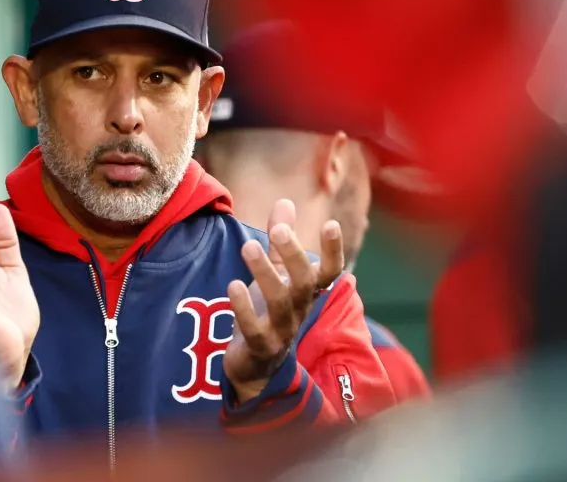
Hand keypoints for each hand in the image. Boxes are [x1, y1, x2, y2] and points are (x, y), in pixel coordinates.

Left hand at [223, 199, 343, 401]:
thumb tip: (285, 202)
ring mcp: (281, 331)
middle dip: (293, 254)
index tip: (331, 224)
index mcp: (305, 292)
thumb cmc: (266, 312)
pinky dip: (244, 308)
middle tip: (278, 229)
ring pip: (280, 302)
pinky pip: (255, 329)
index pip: (329, 272)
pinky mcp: (260, 348)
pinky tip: (234, 285)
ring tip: (249, 247)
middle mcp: (298, 310)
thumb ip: (279, 241)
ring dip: (265, 273)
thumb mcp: (274, 273)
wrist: (253, 365)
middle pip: (304, 282)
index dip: (333, 250)